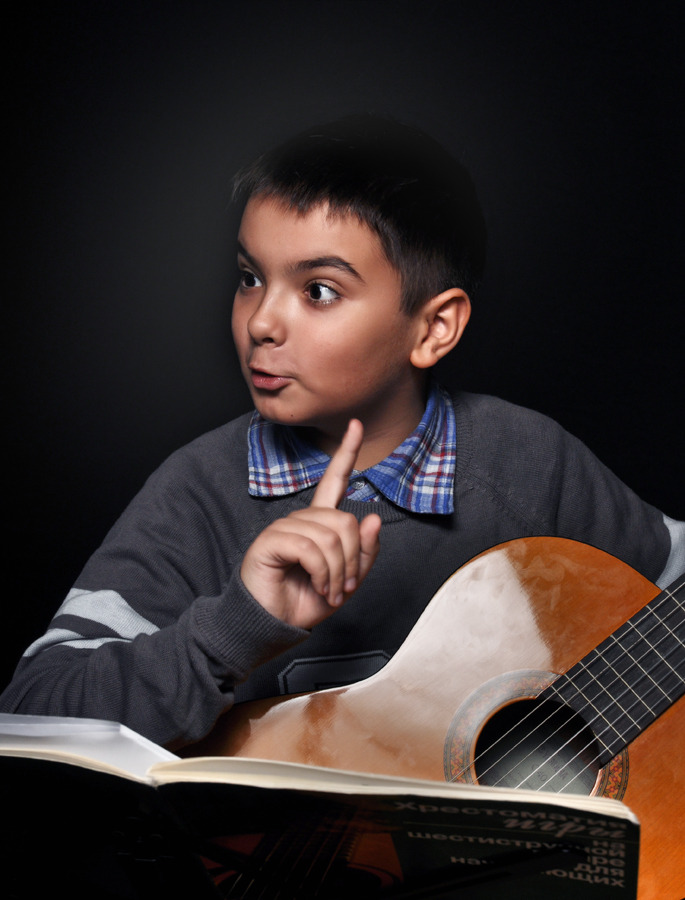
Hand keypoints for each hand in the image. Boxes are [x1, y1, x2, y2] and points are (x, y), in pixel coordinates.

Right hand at [240, 420, 381, 628]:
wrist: (272, 625)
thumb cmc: (304, 602)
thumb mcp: (346, 582)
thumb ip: (364, 553)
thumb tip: (373, 519)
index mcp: (319, 523)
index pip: (334, 481)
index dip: (347, 453)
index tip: (357, 425)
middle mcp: (302, 519)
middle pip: (346, 521)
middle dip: (353, 559)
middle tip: (344, 587)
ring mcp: (285, 527)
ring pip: (331, 536)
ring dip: (338, 571)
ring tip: (330, 591)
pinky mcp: (271, 540)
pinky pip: (310, 547)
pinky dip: (322, 572)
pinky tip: (317, 586)